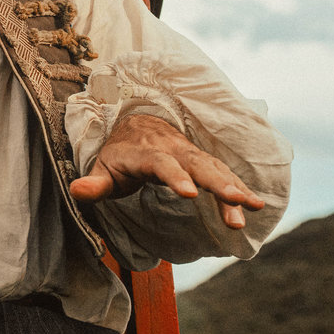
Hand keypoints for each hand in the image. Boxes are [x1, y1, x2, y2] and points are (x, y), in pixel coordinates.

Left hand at [68, 113, 263, 228]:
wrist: (135, 126)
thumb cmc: (118, 155)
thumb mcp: (101, 170)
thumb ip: (93, 185)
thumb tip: (77, 192)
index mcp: (146, 153)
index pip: (162, 165)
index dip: (176, 177)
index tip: (189, 193)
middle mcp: (173, 150)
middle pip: (198, 164)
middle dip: (218, 183)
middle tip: (237, 201)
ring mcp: (191, 154)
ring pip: (215, 169)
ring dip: (235, 187)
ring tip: (254, 207)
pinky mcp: (203, 161)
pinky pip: (223, 172)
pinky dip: (241, 185)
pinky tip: (257, 204)